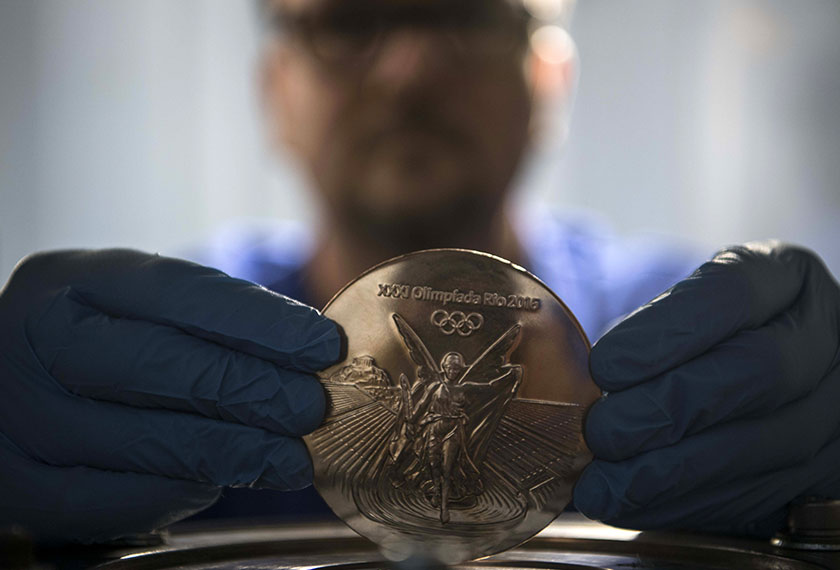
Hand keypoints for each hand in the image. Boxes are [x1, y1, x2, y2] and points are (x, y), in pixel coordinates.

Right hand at [0, 249, 339, 542]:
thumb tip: (312, 358)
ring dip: (231, 450)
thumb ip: (209, 326)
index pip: (178, 290)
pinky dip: (174, 494)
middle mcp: (37, 338)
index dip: (260, 320)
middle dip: (250, 387)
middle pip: (157, 364)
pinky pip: (105, 500)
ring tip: (291, 458)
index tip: (324, 345)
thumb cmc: (102, 341)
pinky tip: (221, 483)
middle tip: (313, 407)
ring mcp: (19, 414)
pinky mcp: (17, 483)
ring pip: (139, 438)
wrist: (13, 383)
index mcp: (75, 279)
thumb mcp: (140, 310)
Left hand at [574, 241, 839, 535]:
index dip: (665, 333)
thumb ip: (640, 322)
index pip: (732, 292)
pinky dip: (689, 504)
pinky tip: (635, 503)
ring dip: (672, 470)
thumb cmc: (699, 331)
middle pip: (758, 371)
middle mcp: (824, 336)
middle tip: (600, 431)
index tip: (604, 367)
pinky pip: (764, 494)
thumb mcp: (679, 302)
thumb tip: (569, 372)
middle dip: (667, 407)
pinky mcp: (825, 471)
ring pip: (764, 441)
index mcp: (784, 275)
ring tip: (603, 482)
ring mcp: (833, 407)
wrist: (750, 366)